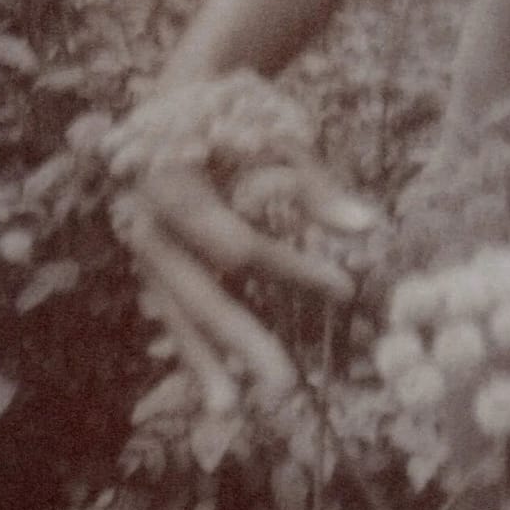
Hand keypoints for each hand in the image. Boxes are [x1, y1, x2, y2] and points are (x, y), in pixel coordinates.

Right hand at [114, 105, 379, 411]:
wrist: (180, 93)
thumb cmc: (236, 111)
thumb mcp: (277, 136)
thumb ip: (315, 187)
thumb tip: (365, 227)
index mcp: (171, 182)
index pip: (236, 245)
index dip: (291, 269)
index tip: (347, 288)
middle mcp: (146, 220)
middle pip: (200, 293)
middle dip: (243, 341)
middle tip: (284, 390)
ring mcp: (144, 246)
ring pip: (176, 314)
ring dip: (204, 365)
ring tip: (230, 415)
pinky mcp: (152, 263)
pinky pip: (173, 312)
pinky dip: (195, 349)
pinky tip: (217, 391)